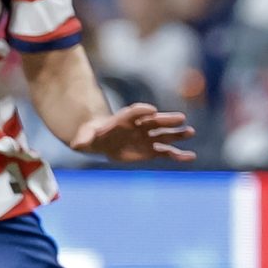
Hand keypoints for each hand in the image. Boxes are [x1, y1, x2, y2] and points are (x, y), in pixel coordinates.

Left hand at [68, 103, 195, 162]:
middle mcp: (139, 126)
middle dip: (167, 119)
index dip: (142, 111)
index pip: (135, 112)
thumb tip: (77, 145)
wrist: (102, 141)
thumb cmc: (92, 137)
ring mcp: (148, 138)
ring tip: (191, 132)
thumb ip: (83, 140)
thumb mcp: (84, 139)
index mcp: (124, 120)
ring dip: (177, 134)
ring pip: (165, 135)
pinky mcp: (151, 151)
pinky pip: (167, 153)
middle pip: (155, 121)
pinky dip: (178, 155)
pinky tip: (190, 157)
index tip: (151, 110)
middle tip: (180, 118)